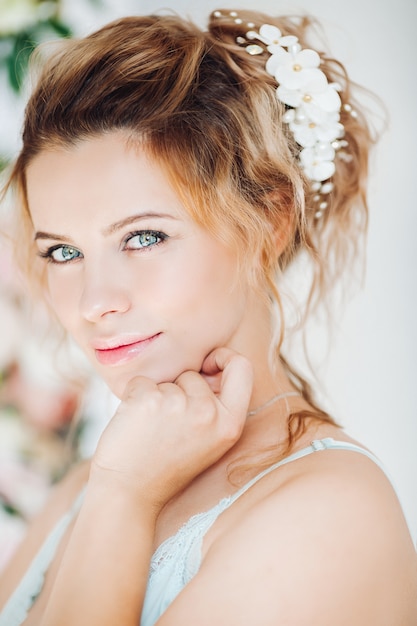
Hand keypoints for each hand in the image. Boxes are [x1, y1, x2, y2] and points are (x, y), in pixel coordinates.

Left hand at [91, 348, 252, 510]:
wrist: (129, 494)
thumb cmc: (166, 465)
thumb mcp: (210, 440)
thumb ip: (216, 405)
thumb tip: (207, 364)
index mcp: (231, 424)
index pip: (242, 368)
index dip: (224, 358)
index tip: (206, 366)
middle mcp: (209, 413)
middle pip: (193, 374)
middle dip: (177, 391)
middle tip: (167, 426)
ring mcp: (178, 406)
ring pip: (166, 380)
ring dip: (155, 398)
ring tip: (151, 430)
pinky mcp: (148, 401)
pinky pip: (141, 382)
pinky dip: (134, 397)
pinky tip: (135, 425)